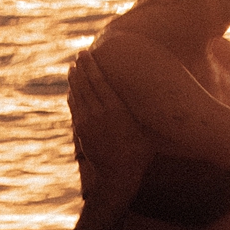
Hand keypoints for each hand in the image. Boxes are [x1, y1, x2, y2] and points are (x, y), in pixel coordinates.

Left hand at [68, 50, 155, 210]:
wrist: (118, 176)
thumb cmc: (139, 153)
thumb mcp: (145, 129)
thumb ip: (142, 112)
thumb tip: (156, 95)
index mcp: (116, 109)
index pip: (99, 81)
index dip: (92, 65)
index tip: (88, 53)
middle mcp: (99, 113)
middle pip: (86, 84)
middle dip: (82, 68)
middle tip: (80, 54)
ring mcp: (87, 122)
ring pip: (78, 95)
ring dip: (74, 80)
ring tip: (72, 68)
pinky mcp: (81, 132)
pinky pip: (75, 109)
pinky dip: (72, 97)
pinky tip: (72, 91)